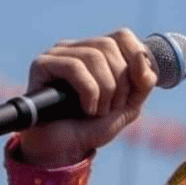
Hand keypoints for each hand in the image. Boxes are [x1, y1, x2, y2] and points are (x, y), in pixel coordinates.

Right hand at [18, 28, 157, 166]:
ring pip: (94, 56)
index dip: (136, 58)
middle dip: (120, 82)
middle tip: (112, 107)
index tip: (137, 86)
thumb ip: (143, 82)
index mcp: (100, 53)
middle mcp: (78, 48)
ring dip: (106, 91)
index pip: (123, 36)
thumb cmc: (94, 126)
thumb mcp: (129, 105)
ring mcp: (58, 54)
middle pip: (110, 46)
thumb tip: (142, 56)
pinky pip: (75, 67)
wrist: (66, 148)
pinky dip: (89, 92)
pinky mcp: (42, 64)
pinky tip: (86, 108)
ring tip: (98, 111)